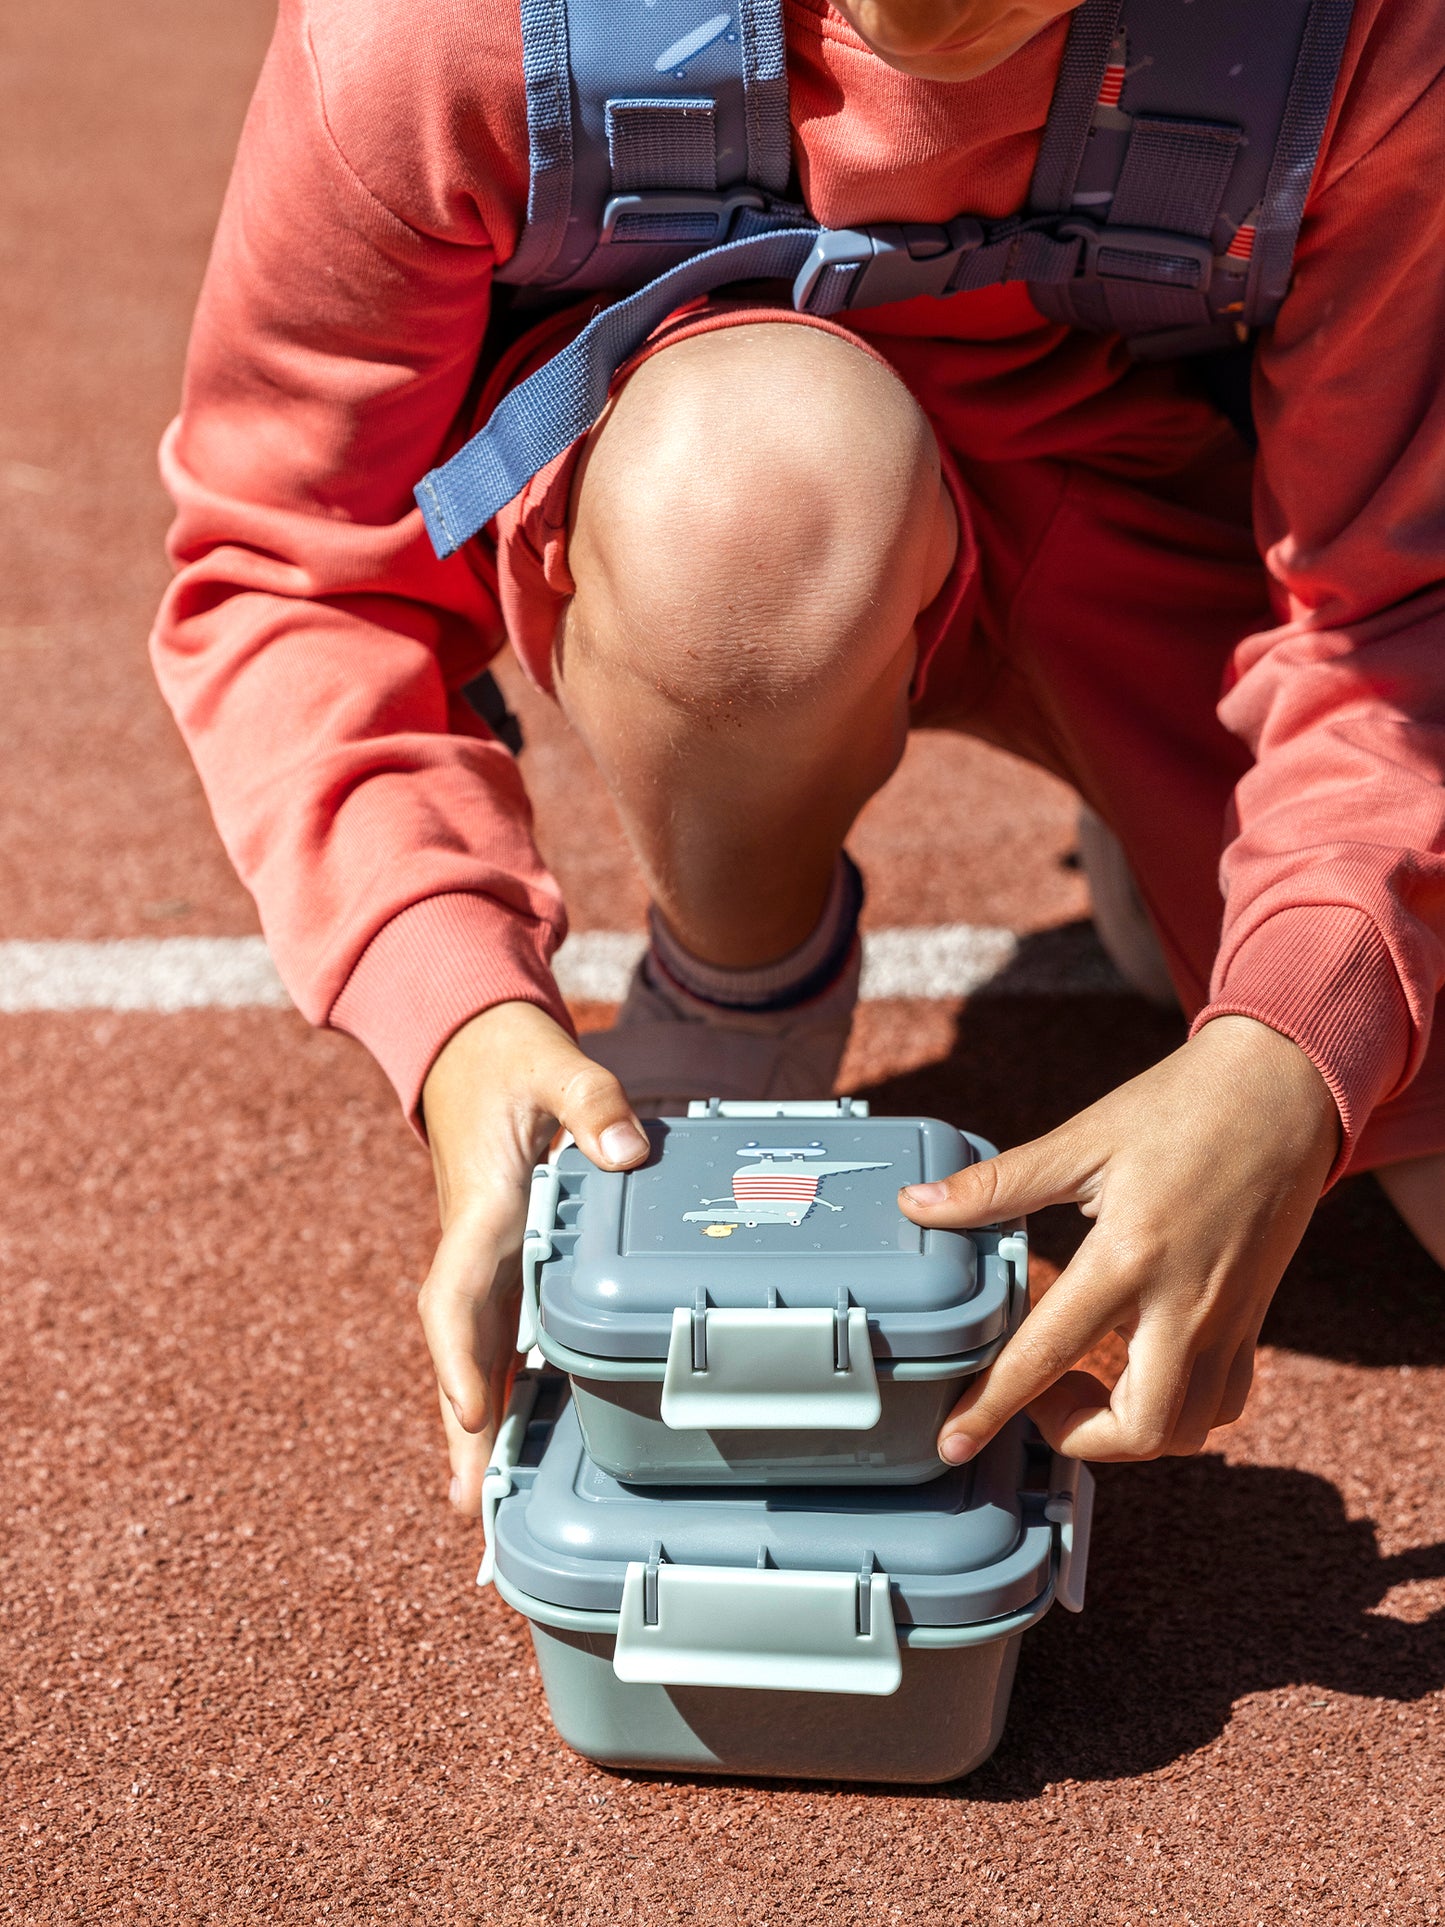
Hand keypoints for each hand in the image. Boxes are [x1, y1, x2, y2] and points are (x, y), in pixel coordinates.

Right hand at [418, 1000, 648, 1512]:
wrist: (469, 1048)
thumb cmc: (512, 1059)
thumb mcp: (553, 1062)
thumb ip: (591, 1103)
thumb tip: (626, 1154)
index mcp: (481, 1204)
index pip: (457, 1291)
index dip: (459, 1357)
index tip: (471, 1412)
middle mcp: (472, 1243)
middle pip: (460, 1345)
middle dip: (463, 1422)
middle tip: (469, 1505)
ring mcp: (482, 1257)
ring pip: (473, 1347)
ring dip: (476, 1417)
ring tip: (482, 1501)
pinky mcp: (498, 1258)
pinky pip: (493, 1329)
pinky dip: (497, 1381)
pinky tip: (513, 1431)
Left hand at [900, 1016, 1339, 1463]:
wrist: (1285, 1088)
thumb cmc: (1183, 1105)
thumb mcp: (1084, 1138)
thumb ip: (997, 1185)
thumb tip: (916, 1204)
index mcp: (1130, 1255)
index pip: (1048, 1354)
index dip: (993, 1408)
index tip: (956, 1443)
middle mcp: (1186, 1303)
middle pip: (1142, 1429)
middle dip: (1079, 1439)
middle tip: (1042, 1397)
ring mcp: (1229, 1319)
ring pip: (1190, 1429)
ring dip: (1130, 1431)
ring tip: (1085, 1385)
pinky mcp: (1253, 1318)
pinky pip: (1224, 1401)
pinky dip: (1180, 1409)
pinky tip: (1141, 1368)